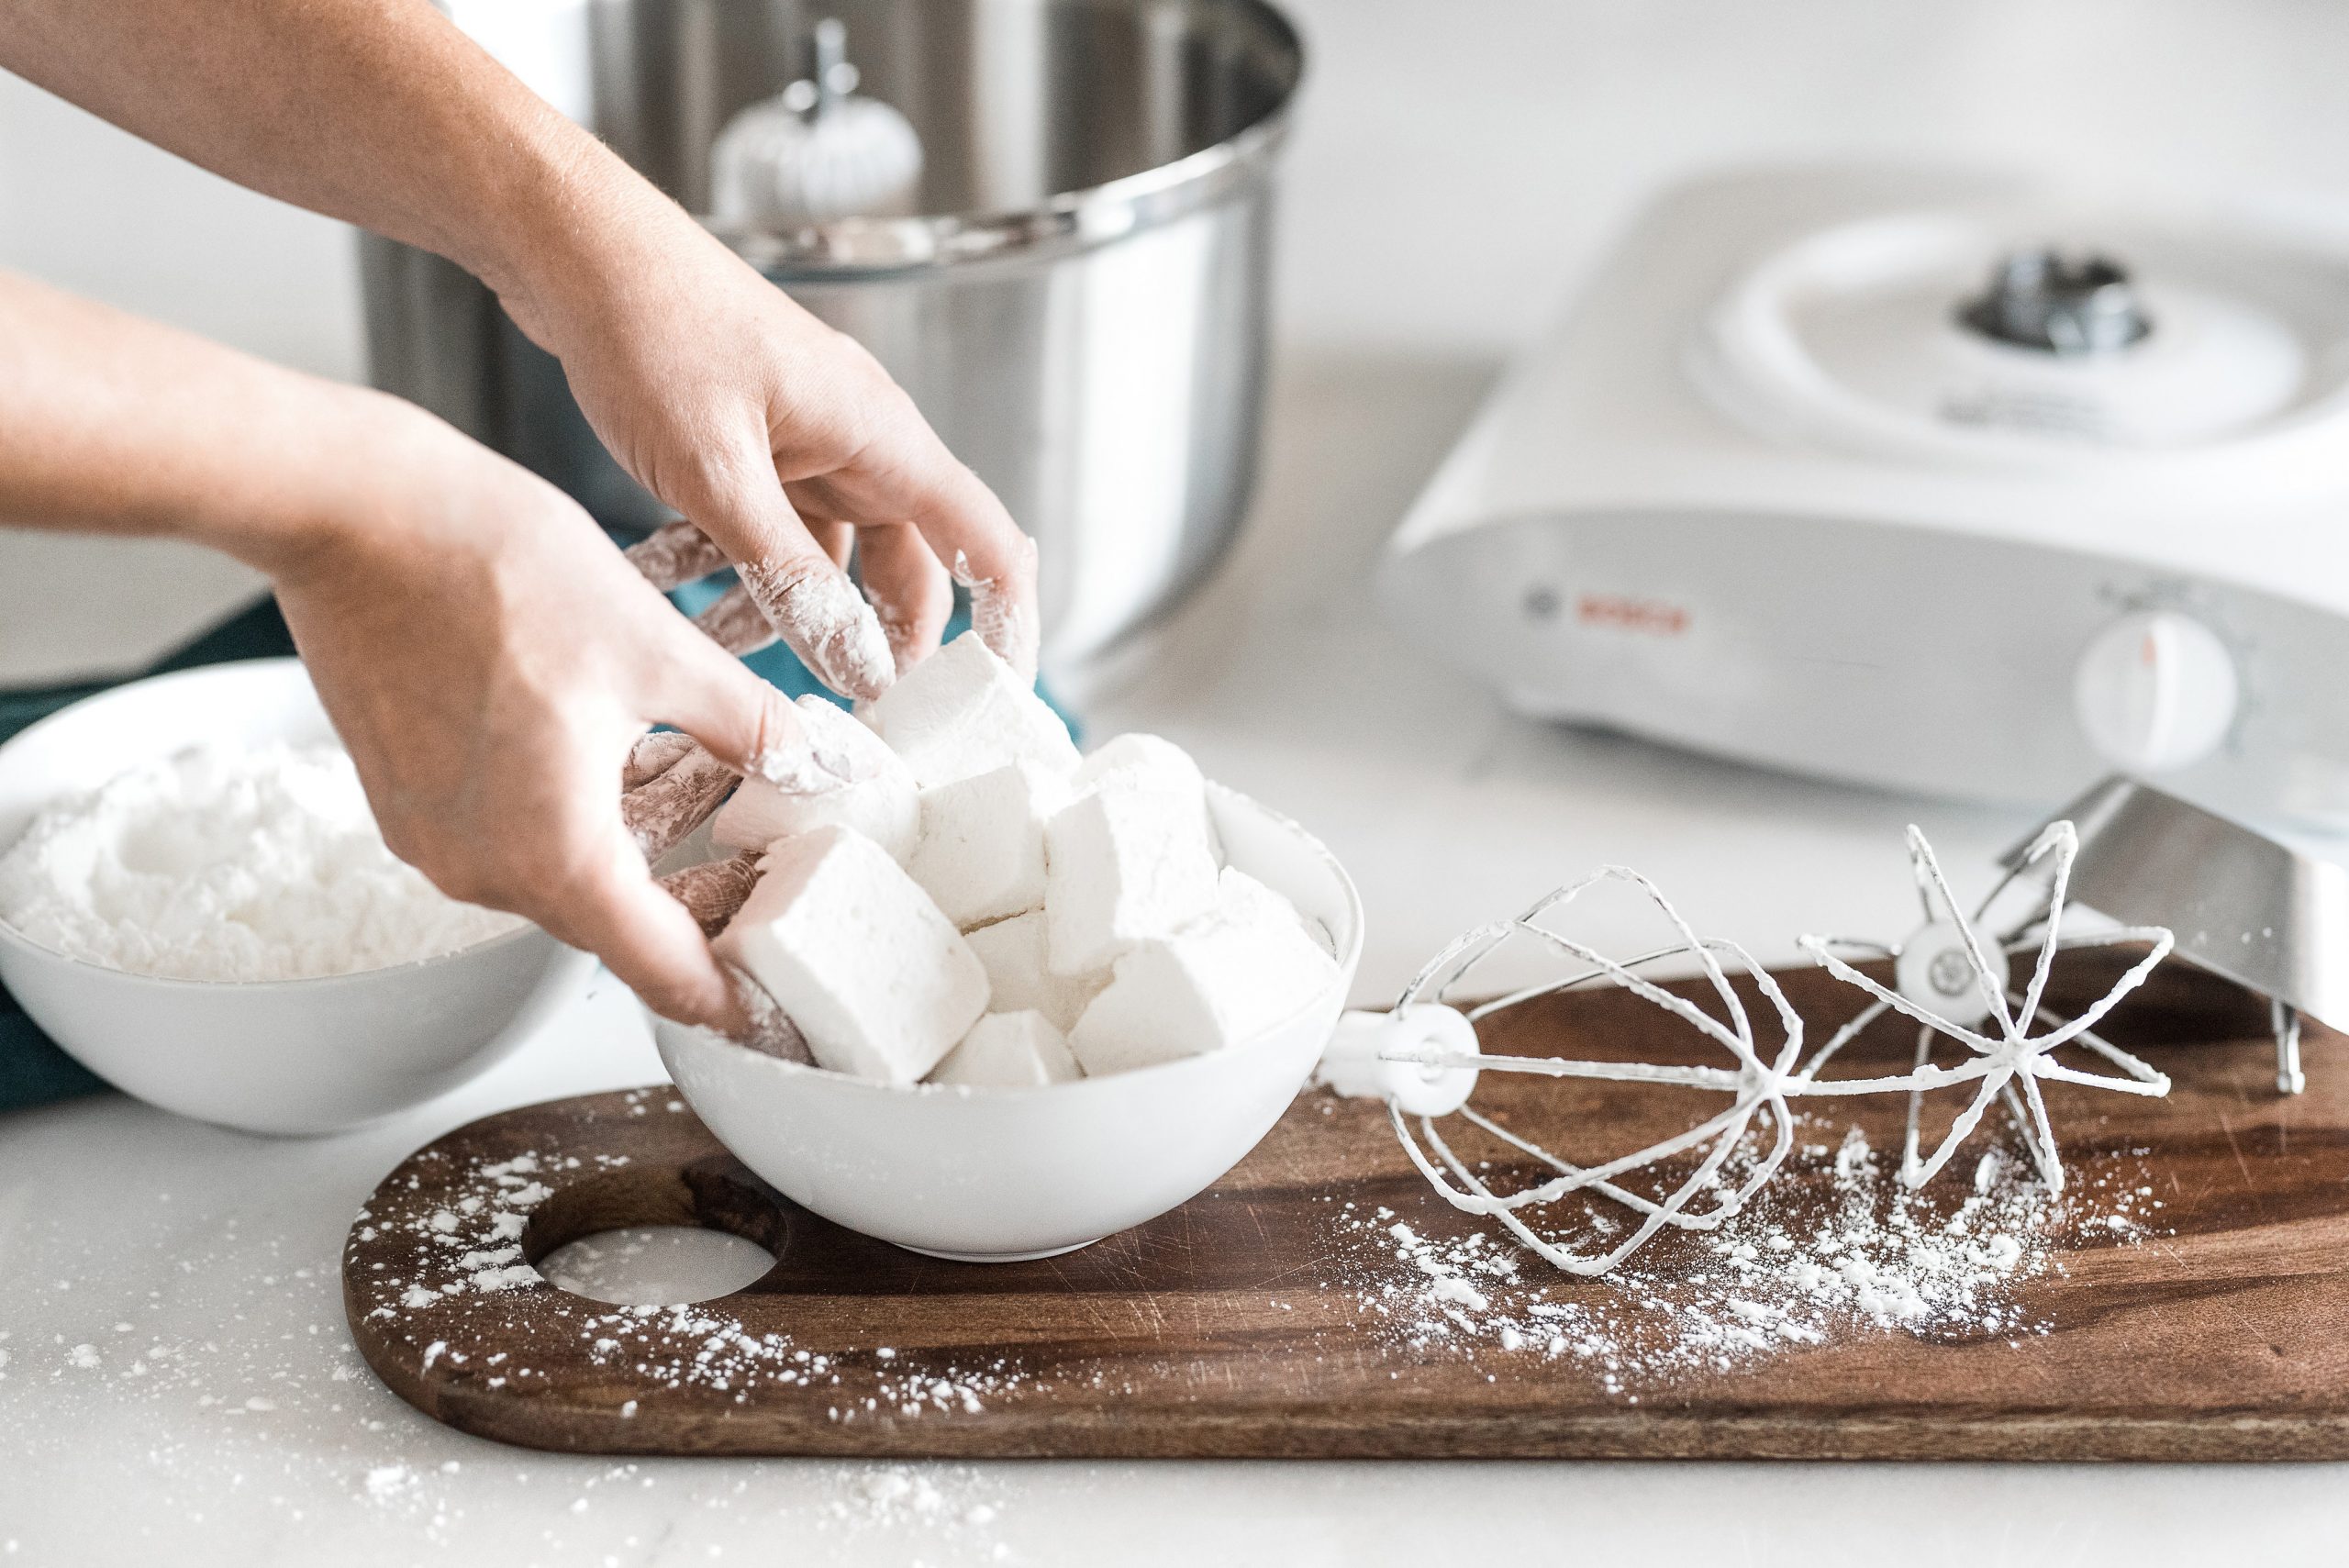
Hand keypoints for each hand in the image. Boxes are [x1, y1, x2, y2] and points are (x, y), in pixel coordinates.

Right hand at [268, 401, 826, 1030]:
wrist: (353, 509)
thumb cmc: (494, 570)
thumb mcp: (659, 650)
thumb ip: (749, 724)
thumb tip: (817, 760)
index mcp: (556, 858)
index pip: (664, 972)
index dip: (732, 996)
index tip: (777, 1013)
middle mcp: (484, 869)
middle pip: (620, 922)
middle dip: (701, 896)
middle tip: (775, 863)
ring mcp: (435, 836)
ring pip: (570, 869)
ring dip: (646, 838)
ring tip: (720, 780)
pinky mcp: (408, 792)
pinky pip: (517, 829)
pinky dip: (583, 807)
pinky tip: (635, 745)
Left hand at [495, 175, 1039, 691]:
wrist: (572, 247)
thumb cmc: (651, 328)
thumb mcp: (716, 477)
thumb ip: (789, 579)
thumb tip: (859, 667)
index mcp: (881, 438)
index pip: (988, 545)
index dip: (1007, 624)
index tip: (996, 697)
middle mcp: (860, 441)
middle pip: (908, 566)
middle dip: (879, 642)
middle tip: (846, 715)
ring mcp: (808, 443)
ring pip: (826, 558)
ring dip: (782, 610)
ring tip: (719, 652)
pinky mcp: (756, 445)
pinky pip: (768, 531)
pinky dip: (727, 566)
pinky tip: (665, 585)